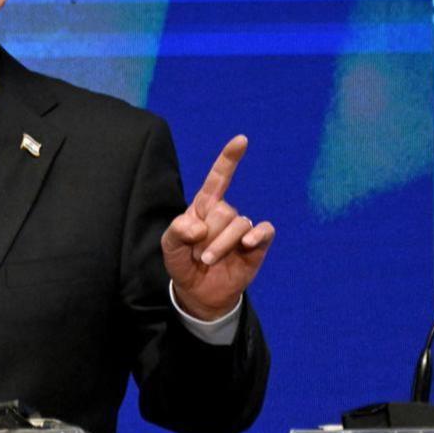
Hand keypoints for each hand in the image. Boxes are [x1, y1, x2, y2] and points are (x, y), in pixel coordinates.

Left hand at [161, 135, 274, 320]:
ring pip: (239, 224)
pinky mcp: (257, 244)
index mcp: (203, 206)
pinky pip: (264, 231)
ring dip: (220, 245)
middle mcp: (225, 213)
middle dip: (207, 235)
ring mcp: (242, 228)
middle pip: (224, 209)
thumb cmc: (183, 262)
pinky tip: (246, 244)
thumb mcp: (169, 246)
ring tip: (207, 260)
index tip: (241, 140)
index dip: (229, 159)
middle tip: (197, 253)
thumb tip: (199, 226)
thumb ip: (176, 231)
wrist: (198, 292)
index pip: (218, 178)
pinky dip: (256, 235)